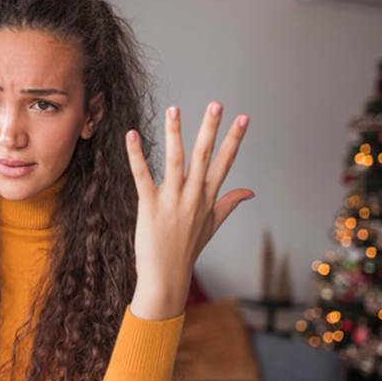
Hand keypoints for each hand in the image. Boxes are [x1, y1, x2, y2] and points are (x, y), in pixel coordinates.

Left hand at [125, 101, 252, 319]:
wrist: (167, 277)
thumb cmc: (187, 250)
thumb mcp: (212, 225)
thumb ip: (230, 203)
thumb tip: (250, 191)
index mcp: (208, 198)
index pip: (225, 163)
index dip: (234, 140)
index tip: (244, 117)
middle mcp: (193, 197)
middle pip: (204, 157)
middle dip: (211, 129)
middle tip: (216, 104)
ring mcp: (172, 201)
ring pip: (176, 161)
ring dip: (175, 134)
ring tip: (174, 109)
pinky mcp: (149, 206)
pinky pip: (142, 175)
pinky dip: (136, 154)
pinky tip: (131, 134)